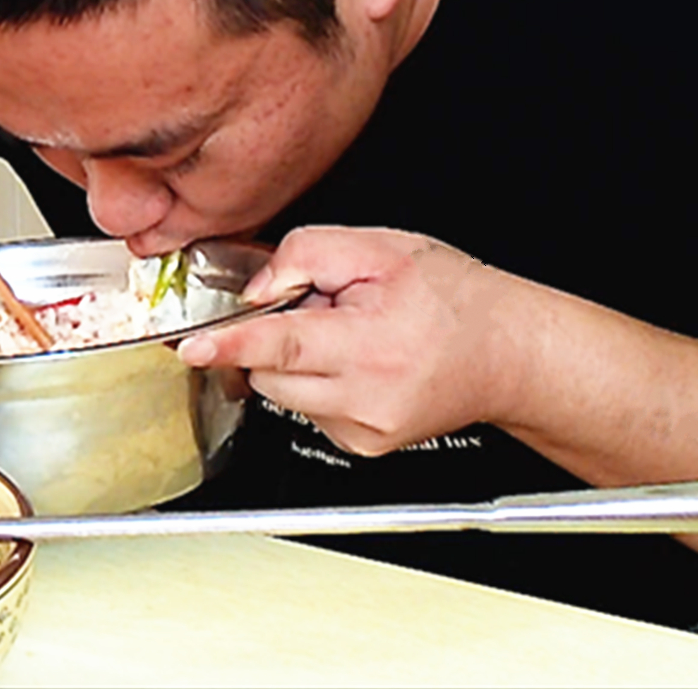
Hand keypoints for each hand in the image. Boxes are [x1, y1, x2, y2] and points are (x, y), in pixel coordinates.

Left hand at [176, 226, 527, 455]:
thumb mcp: (381, 249)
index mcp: (372, 345)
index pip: (283, 345)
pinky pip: (307, 410)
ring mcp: (364, 431)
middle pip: (271, 371)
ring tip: (349, 337)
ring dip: (296, 361)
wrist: (506, 354)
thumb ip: (309, 254)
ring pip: (284, 393)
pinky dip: (317, 383)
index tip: (191, 348)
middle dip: (277, 336)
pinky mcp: (361, 447)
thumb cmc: (454, 300)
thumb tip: (259, 288)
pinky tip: (357, 365)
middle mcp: (367, 398)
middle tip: (326, 310)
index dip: (232, 344)